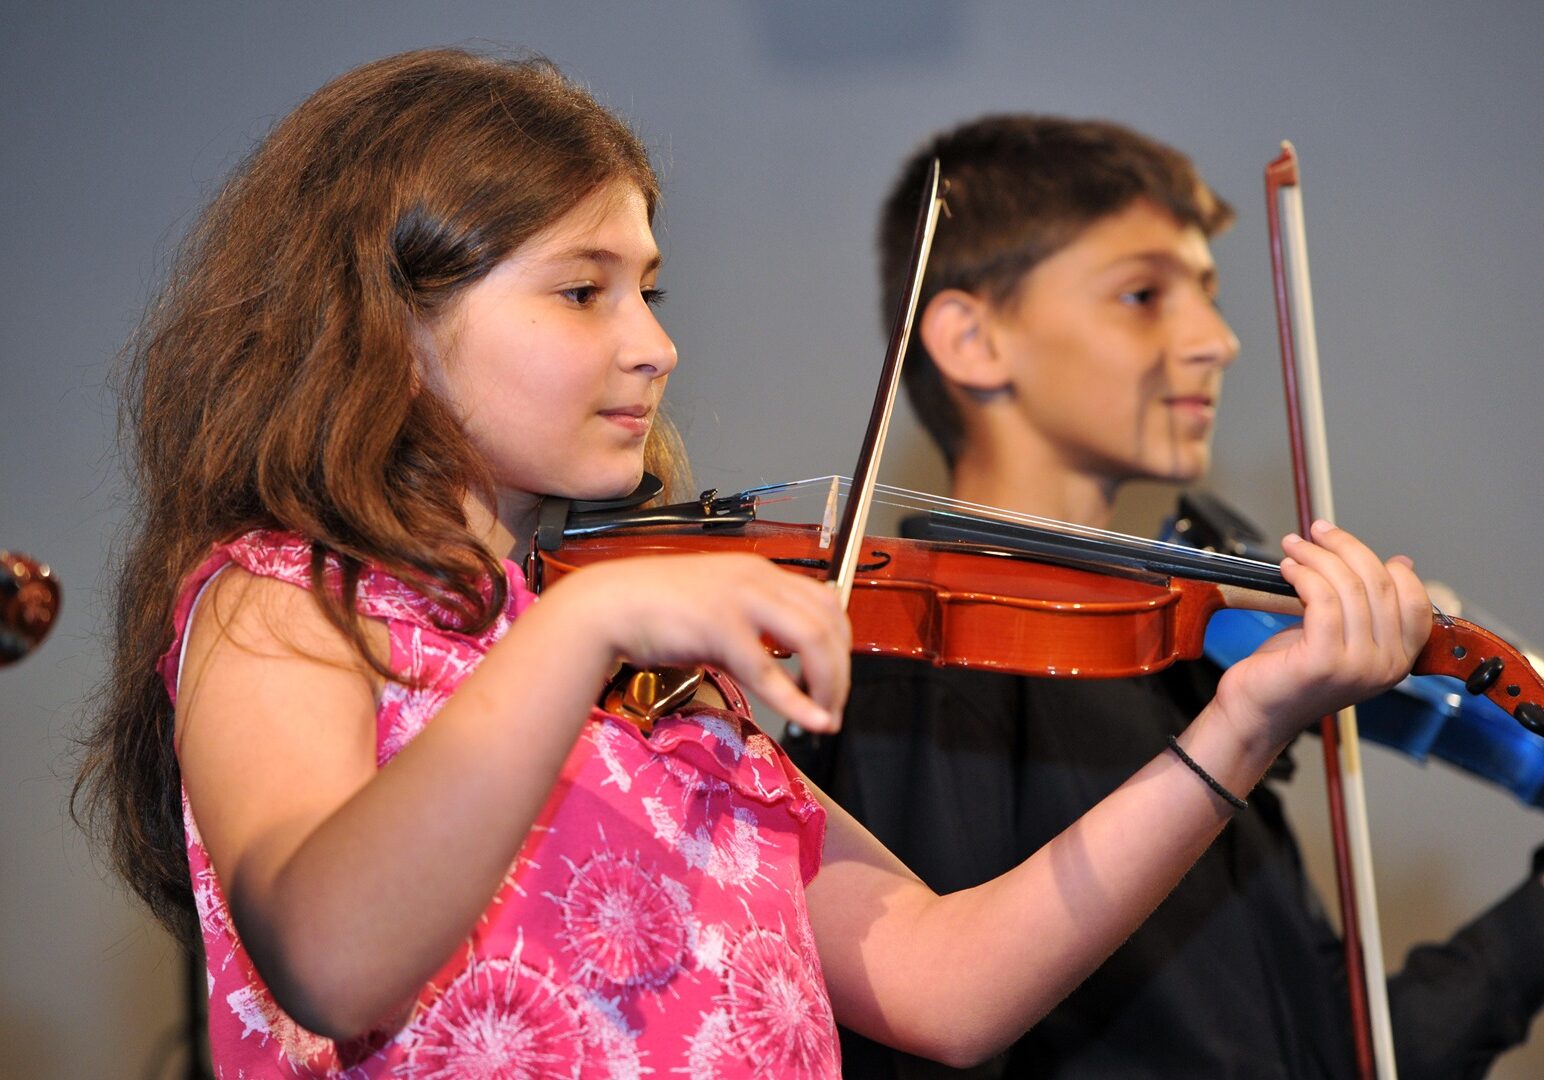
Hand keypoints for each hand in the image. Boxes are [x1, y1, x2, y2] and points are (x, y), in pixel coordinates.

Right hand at [548, 553, 851, 731]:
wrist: (605, 605)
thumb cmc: (652, 610)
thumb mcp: (715, 610)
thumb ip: (751, 630)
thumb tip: (781, 665)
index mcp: (759, 572)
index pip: (825, 601)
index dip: (841, 644)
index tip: (836, 677)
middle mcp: (757, 578)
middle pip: (827, 621)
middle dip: (841, 670)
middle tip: (834, 706)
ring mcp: (740, 599)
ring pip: (812, 639)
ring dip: (828, 684)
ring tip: (825, 716)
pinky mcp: (719, 626)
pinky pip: (768, 670)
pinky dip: (796, 700)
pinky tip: (808, 719)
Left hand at [1213, 520, 1430, 751]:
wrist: (1257, 711)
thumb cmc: (1293, 670)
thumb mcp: (1342, 634)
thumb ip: (1370, 606)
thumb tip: (1401, 565)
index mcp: (1401, 659)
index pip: (1415, 598)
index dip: (1383, 563)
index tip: (1347, 543)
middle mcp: (1387, 666)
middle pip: (1379, 584)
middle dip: (1345, 547)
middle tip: (1316, 531)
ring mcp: (1359, 666)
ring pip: (1348, 587)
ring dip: (1317, 556)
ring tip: (1294, 547)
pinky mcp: (1324, 661)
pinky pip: (1321, 598)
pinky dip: (1303, 574)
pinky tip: (1288, 569)